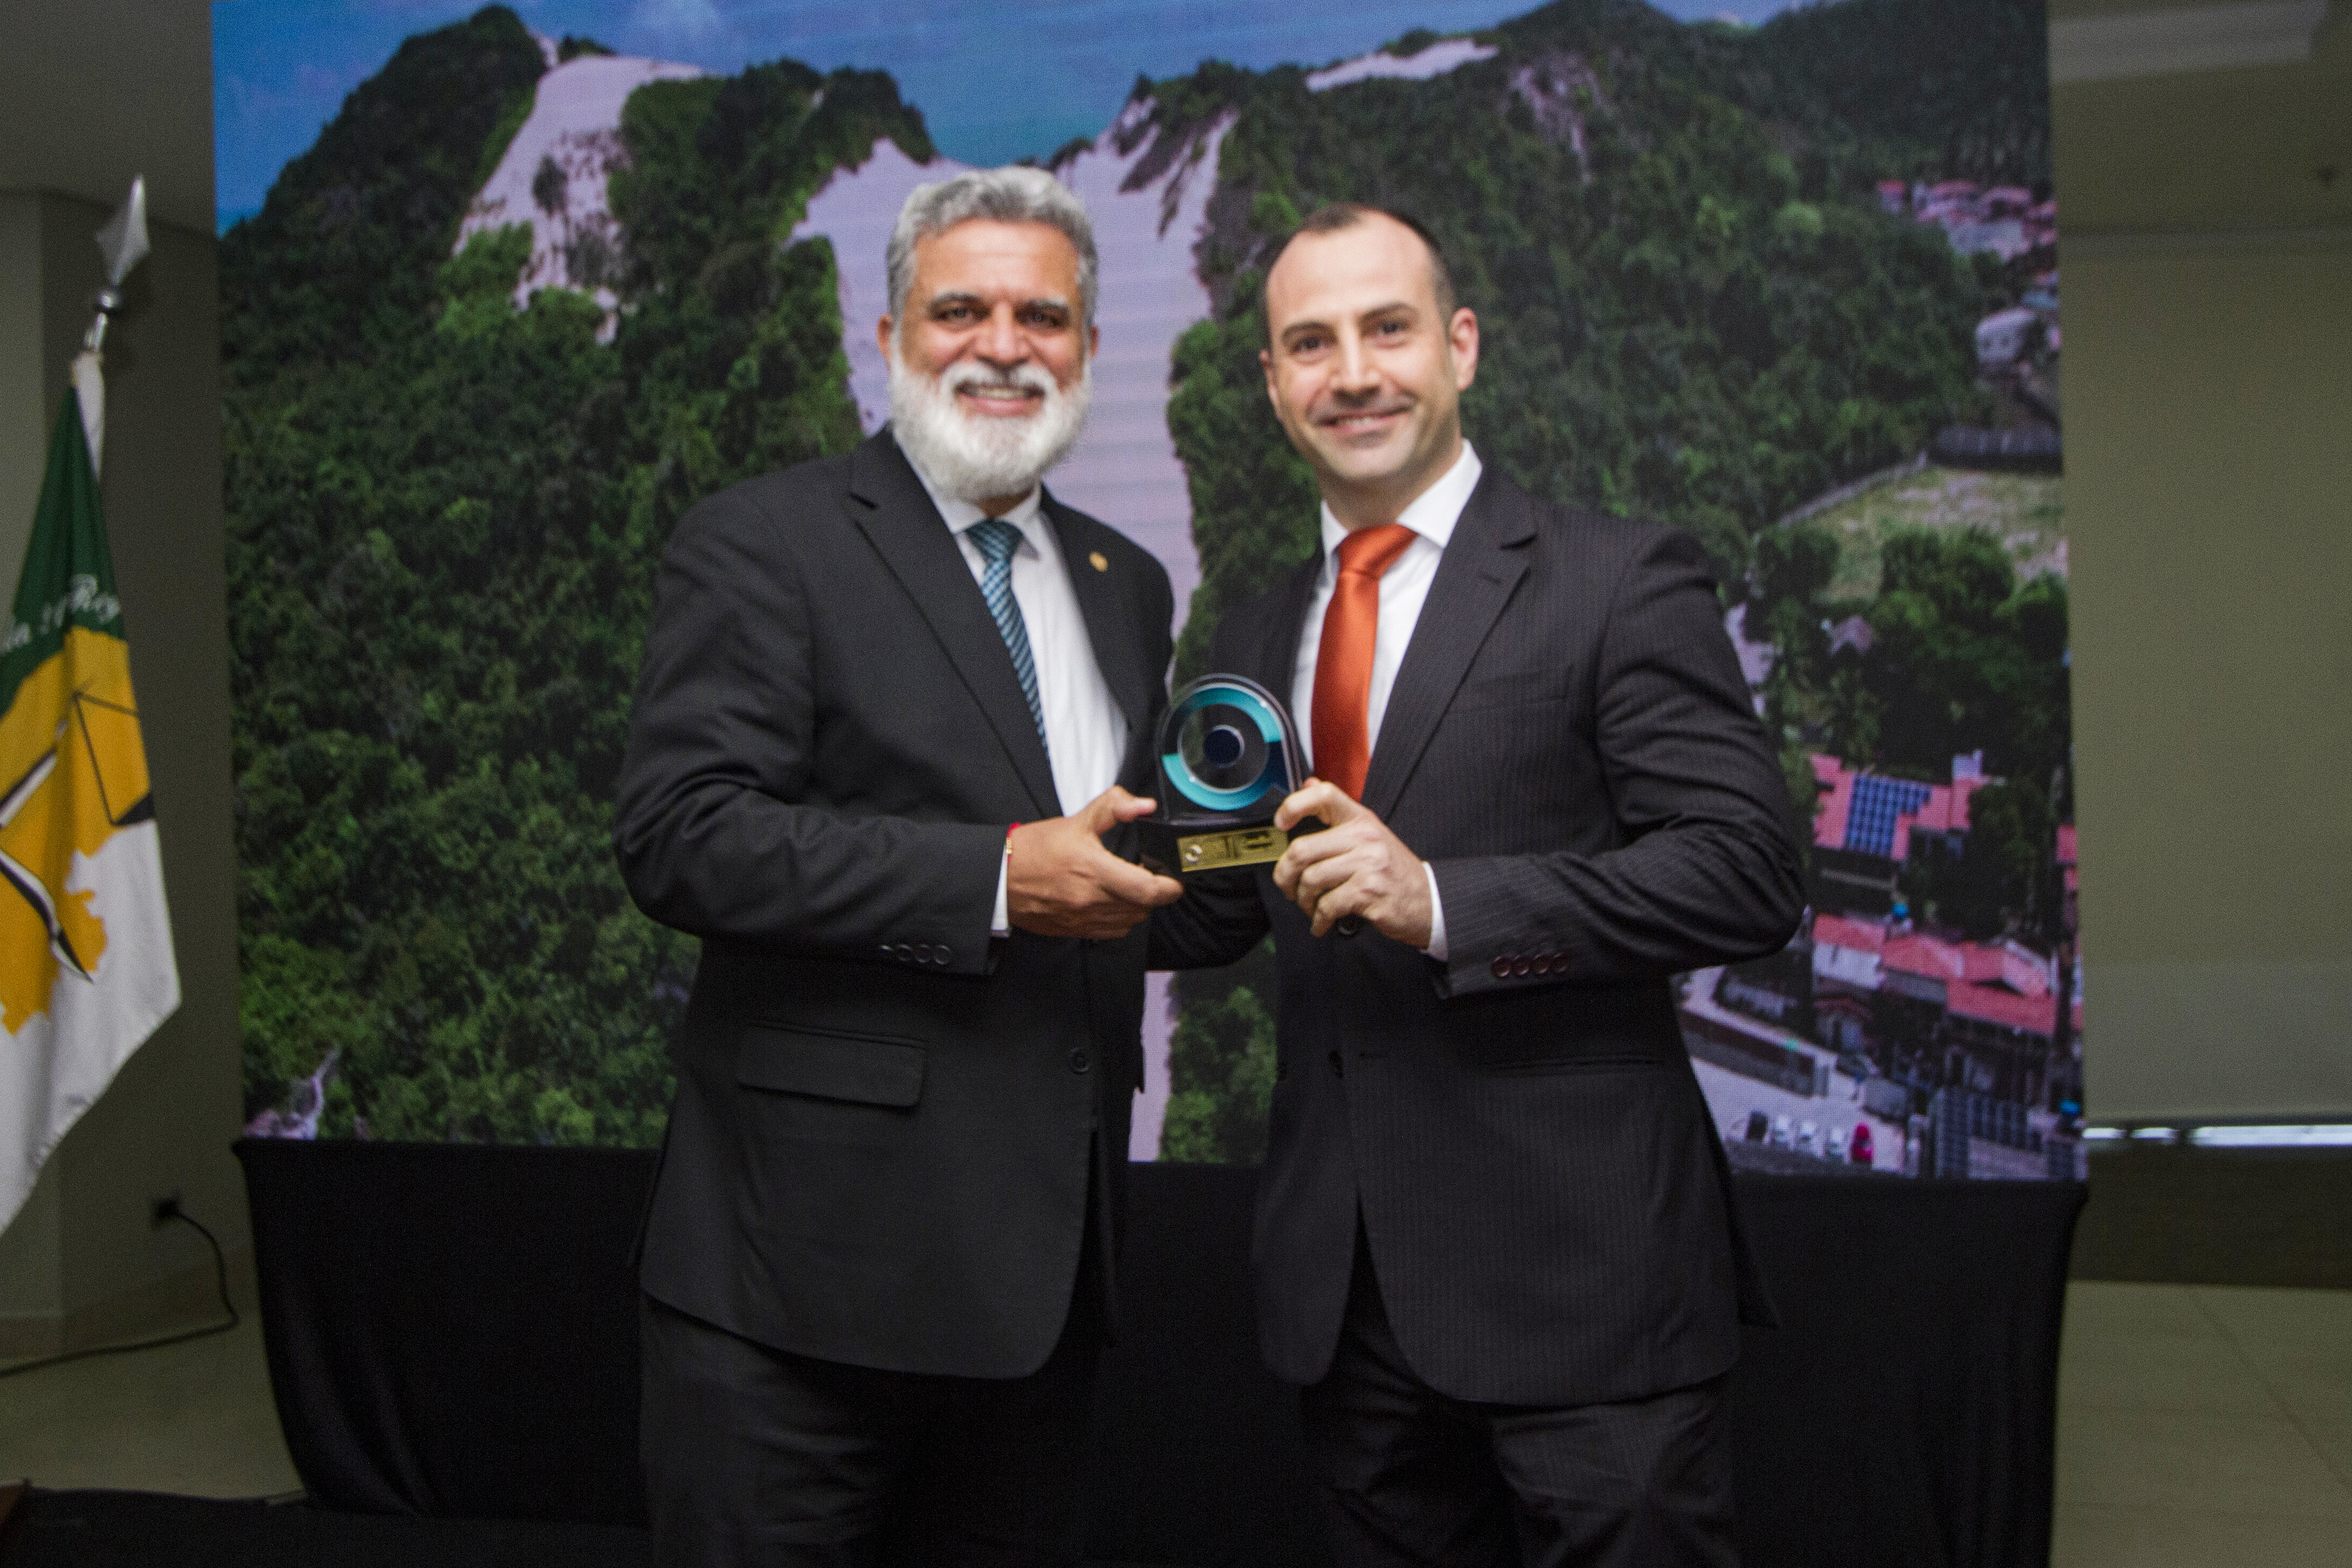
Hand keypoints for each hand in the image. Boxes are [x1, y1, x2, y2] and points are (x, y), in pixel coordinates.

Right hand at [1007, 786, 1183, 938]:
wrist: (999, 878)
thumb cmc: (1034, 850)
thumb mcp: (1075, 821)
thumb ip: (1113, 808)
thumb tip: (1143, 806)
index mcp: (1094, 870)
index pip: (1148, 891)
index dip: (1169, 887)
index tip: (1172, 879)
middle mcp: (1091, 900)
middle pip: (1143, 908)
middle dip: (1153, 894)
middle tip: (1148, 876)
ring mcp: (1083, 919)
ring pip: (1129, 921)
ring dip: (1137, 906)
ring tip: (1129, 887)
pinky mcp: (1075, 931)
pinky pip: (1111, 931)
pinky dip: (1120, 919)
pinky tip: (1112, 902)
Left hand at [1272, 781, 1432, 944]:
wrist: (1428, 900)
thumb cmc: (1393, 871)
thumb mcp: (1369, 836)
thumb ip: (1337, 814)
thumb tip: (1308, 784)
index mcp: (1361, 819)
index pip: (1324, 796)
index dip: (1294, 805)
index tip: (1281, 823)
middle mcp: (1364, 837)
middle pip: (1302, 849)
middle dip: (1285, 875)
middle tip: (1289, 887)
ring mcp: (1368, 864)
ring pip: (1310, 880)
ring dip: (1303, 900)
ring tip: (1310, 906)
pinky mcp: (1369, 891)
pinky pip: (1327, 905)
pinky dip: (1318, 919)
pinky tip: (1322, 922)